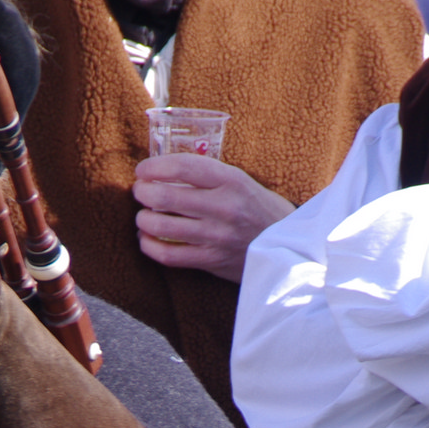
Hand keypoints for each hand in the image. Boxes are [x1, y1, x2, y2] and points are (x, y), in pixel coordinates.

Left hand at [132, 155, 294, 280]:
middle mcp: (223, 207)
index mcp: (232, 181)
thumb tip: (164, 171)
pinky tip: (147, 239)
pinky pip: (169, 255)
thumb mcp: (242, 182)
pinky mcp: (212, 260)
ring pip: (162, 226)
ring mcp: (216, 236)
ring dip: (143, 219)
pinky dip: (150, 246)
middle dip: (143, 192)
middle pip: (165, 197)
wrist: (288, 247)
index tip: (143, 170)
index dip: (154, 167)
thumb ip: (208, 177)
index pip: (182, 167)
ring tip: (144, 215)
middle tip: (140, 192)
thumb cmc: (260, 210)